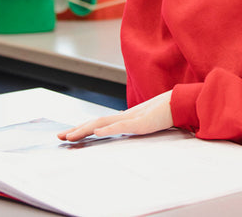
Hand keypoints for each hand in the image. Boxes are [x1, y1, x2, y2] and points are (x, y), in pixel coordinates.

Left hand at [57, 91, 173, 141]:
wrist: (182, 102)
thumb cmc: (168, 111)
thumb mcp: (148, 120)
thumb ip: (136, 123)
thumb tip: (125, 125)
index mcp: (126, 117)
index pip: (100, 123)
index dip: (84, 128)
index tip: (69, 135)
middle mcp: (125, 116)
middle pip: (96, 122)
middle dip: (77, 130)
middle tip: (60, 138)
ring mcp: (132, 118)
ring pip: (103, 123)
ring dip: (85, 130)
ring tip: (70, 137)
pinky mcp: (141, 122)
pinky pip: (121, 126)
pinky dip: (108, 129)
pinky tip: (97, 132)